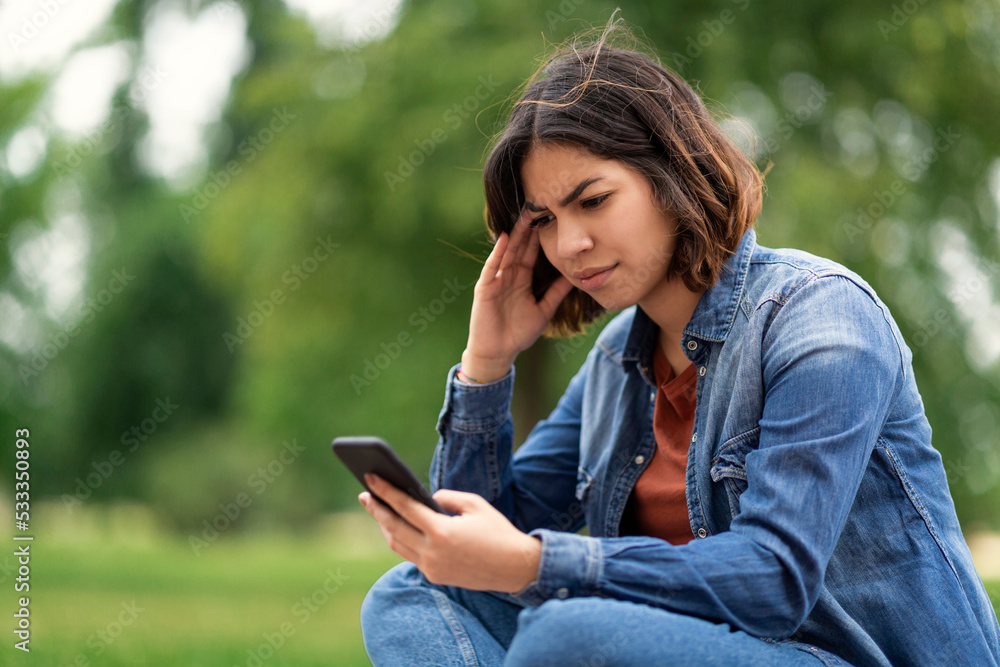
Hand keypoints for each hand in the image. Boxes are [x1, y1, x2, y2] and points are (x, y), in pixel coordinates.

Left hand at [359, 474, 541, 593]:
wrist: (515, 567)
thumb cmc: (497, 531)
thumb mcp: (475, 504)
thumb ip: (447, 497)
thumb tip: (425, 498)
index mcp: (441, 531)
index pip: (404, 508)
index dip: (385, 491)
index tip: (370, 478)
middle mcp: (432, 552)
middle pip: (393, 528)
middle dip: (376, 509)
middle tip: (364, 494)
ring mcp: (432, 567)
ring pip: (397, 545)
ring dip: (385, 526)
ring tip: (378, 510)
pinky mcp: (435, 577)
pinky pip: (410, 556)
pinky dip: (401, 540)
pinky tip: (398, 528)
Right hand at [461, 210, 573, 381]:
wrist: (498, 353)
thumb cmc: (518, 333)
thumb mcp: (544, 310)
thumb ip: (557, 292)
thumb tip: (576, 276)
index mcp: (522, 278)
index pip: (533, 251)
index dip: (542, 235)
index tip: (554, 216)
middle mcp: (508, 275)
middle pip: (521, 246)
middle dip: (529, 227)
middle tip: (540, 204)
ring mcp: (496, 280)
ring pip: (508, 252)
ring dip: (516, 234)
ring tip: (525, 215)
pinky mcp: (485, 288)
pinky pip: (492, 267)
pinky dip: (498, 253)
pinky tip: (505, 238)